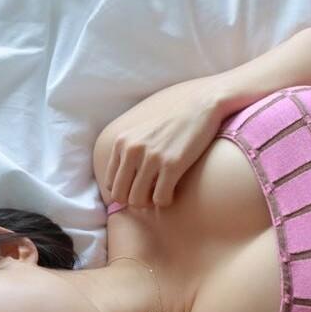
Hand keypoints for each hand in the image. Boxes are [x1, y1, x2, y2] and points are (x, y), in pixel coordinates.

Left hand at [104, 86, 222, 208]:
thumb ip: (128, 151)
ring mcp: (151, 157)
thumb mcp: (140, 133)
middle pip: (120, 195)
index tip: (140, 188)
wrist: (200, 107)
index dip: (125, 191)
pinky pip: (160, 199)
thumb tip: (122, 181)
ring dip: (149, 203)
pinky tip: (173, 192)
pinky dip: (165, 201)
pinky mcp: (172, 164)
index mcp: (122, 142)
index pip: (110, 183)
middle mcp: (132, 149)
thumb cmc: (172, 124)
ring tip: (161, 193)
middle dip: (134, 201)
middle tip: (150, 195)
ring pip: (137, 201)